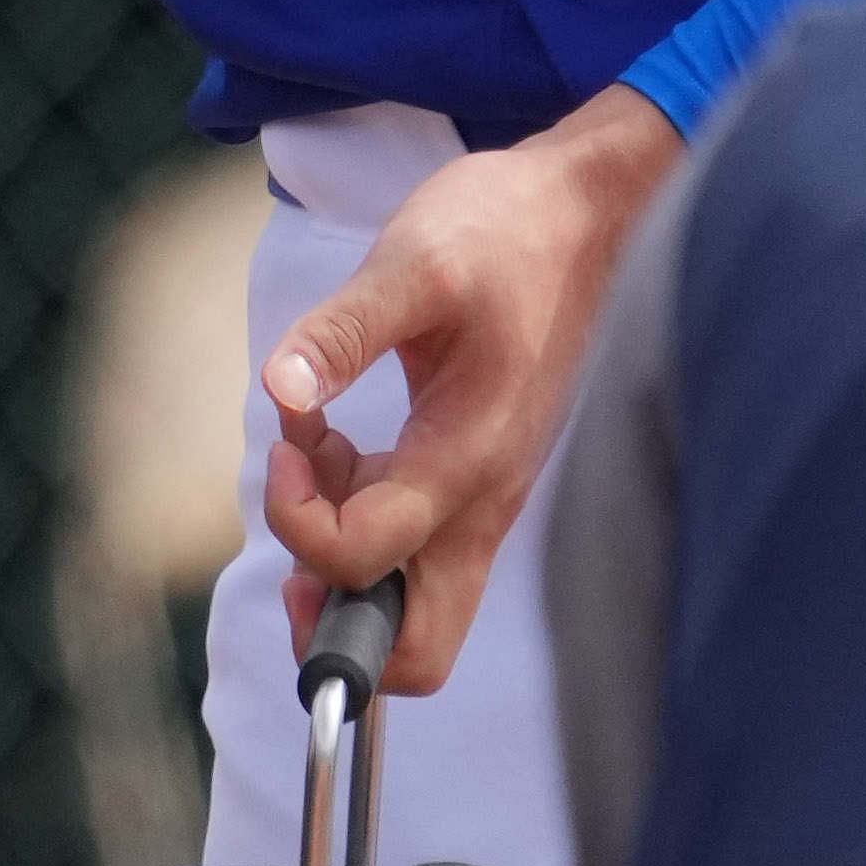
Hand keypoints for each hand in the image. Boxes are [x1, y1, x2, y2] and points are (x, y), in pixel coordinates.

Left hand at [250, 87, 681, 692]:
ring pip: (410, 604)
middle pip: (416, 649)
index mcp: (467, 460)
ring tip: (315, 454)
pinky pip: (412, 549)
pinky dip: (359, 521)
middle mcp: (482, 505)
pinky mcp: (475, 481)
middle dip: (336, 627)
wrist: (584, 216)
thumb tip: (281, 391)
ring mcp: (483, 501)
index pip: (366, 561)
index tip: (290, 446)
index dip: (302, 524)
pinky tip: (337, 444)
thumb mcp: (412, 263)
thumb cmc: (504, 232)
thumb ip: (342, 331)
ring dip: (341, 557)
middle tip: (295, 539)